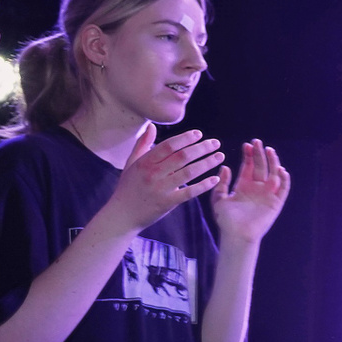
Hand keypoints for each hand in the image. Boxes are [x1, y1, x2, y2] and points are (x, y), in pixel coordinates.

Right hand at [100, 126, 225, 233]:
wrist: (122, 215)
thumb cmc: (128, 187)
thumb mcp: (131, 164)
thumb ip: (143, 144)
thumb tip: (151, 126)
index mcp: (145, 162)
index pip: (168, 146)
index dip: (185, 138)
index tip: (199, 134)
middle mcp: (153, 174)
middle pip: (182, 157)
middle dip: (201, 148)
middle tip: (215, 143)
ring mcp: (160, 189)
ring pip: (188, 173)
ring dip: (207, 163)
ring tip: (220, 156)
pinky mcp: (167, 203)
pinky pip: (188, 193)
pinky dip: (203, 186)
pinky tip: (215, 179)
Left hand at [210, 140, 291, 245]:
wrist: (236, 236)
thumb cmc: (226, 220)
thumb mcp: (219, 199)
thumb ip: (221, 183)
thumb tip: (225, 167)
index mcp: (244, 185)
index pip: (248, 166)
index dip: (249, 155)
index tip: (247, 145)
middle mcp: (257, 188)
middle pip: (261, 166)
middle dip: (260, 154)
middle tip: (257, 142)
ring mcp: (267, 194)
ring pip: (274, 174)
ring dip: (273, 161)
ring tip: (270, 150)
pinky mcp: (276, 202)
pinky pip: (283, 188)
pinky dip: (284, 179)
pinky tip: (281, 169)